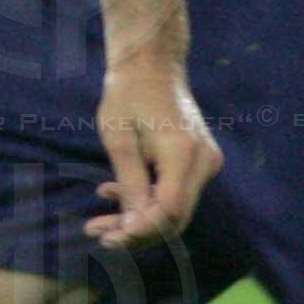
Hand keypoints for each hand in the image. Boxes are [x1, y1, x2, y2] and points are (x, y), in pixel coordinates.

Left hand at [89, 58, 217, 248]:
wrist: (151, 64)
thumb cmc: (127, 94)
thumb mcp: (117, 137)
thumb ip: (129, 182)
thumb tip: (134, 225)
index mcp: (183, 152)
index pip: (169, 210)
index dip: (140, 231)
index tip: (107, 240)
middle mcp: (203, 161)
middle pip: (175, 216)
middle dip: (136, 232)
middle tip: (97, 234)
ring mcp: (206, 161)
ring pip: (175, 208)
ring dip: (138, 218)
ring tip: (98, 222)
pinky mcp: (200, 161)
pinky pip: (176, 192)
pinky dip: (146, 200)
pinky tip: (112, 193)